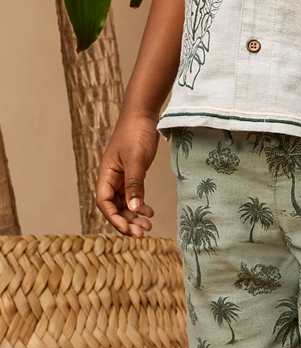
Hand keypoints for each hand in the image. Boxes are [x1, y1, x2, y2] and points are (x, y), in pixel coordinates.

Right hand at [95, 112, 158, 236]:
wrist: (143, 115)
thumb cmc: (136, 133)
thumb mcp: (136, 160)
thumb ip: (135, 184)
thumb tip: (134, 209)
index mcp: (105, 175)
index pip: (104, 203)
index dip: (114, 218)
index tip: (129, 229)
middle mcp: (110, 178)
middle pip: (114, 207)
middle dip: (126, 221)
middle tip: (142, 232)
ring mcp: (120, 177)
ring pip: (124, 203)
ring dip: (134, 216)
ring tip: (148, 225)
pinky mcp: (131, 175)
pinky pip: (132, 196)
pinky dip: (139, 205)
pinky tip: (150, 212)